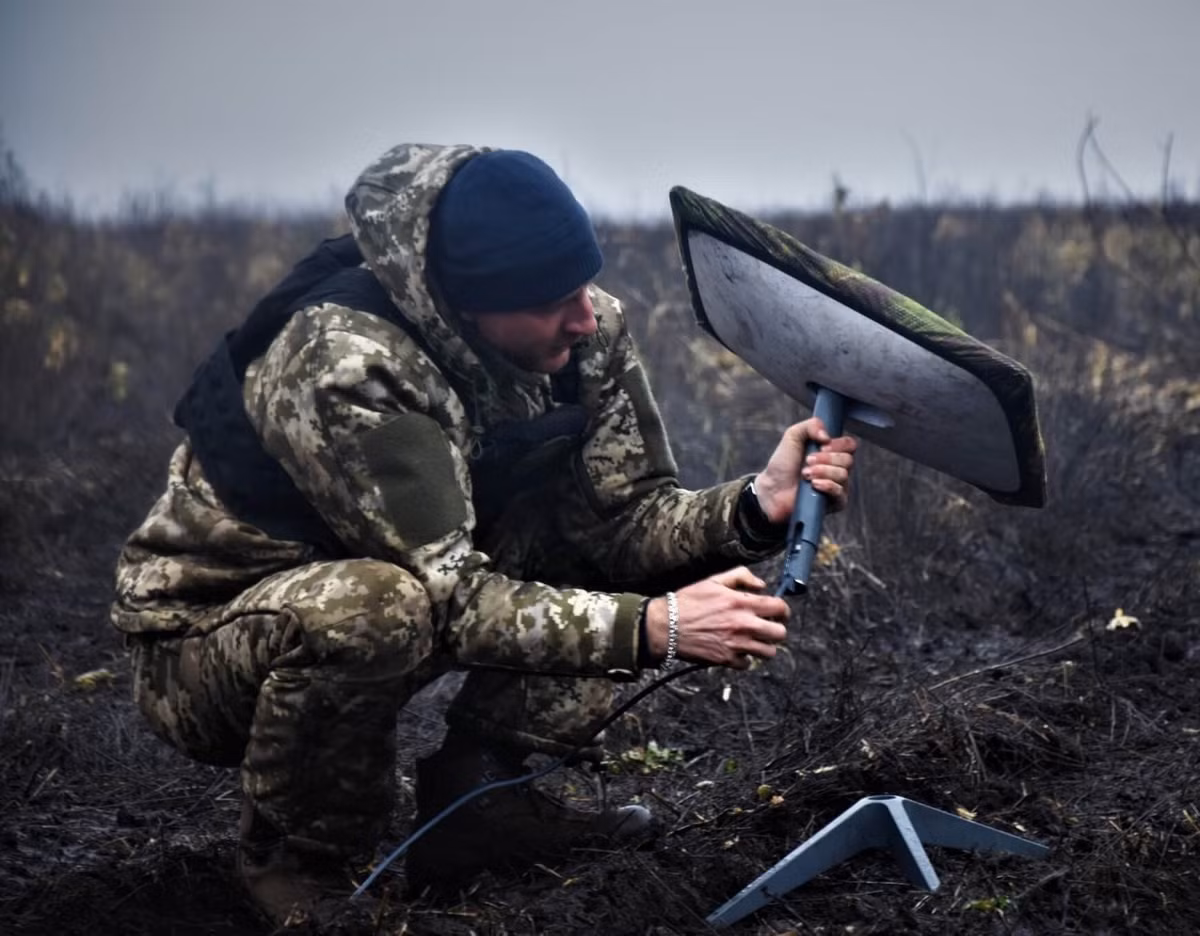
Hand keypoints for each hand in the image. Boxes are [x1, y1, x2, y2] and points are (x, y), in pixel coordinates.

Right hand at [644, 567, 788, 669]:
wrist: (666, 625)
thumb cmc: (688, 601)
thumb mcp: (714, 580)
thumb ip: (741, 576)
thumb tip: (761, 585)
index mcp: (742, 603)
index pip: (779, 608)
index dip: (783, 609)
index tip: (778, 612)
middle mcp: (743, 625)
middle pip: (780, 633)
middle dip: (776, 629)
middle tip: (767, 627)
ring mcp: (736, 644)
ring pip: (769, 652)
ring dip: (764, 646)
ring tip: (755, 640)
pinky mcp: (726, 659)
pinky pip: (748, 664)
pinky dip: (745, 658)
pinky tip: (737, 649)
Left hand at [752, 418, 856, 523]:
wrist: (772, 489)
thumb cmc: (782, 464)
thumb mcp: (793, 436)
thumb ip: (811, 425)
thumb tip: (827, 435)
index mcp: (832, 452)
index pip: (850, 444)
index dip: (838, 444)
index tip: (821, 445)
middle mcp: (837, 468)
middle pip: (848, 459)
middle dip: (826, 459)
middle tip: (807, 461)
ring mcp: (837, 486)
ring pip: (843, 475)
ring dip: (822, 471)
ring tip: (805, 474)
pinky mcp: (834, 503)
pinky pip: (841, 493)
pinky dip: (827, 485)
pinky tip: (814, 484)